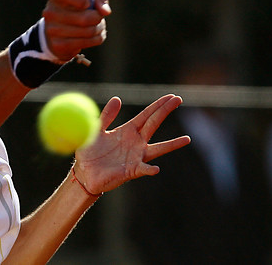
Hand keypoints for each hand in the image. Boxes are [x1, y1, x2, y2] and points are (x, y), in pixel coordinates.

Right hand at [42, 0, 110, 61]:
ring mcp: (52, 30)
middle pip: (83, 19)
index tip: (88, 3)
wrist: (60, 32)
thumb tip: (106, 11)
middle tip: (99, 17)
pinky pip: (86, 42)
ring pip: (88, 32)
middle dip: (97, 18)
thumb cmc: (78, 9)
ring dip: (98, 29)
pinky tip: (93, 36)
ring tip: (98, 26)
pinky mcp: (58, 45)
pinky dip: (96, 39)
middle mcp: (50, 12)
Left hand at [73, 95, 190, 195]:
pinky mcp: (132, 171)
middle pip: (154, 124)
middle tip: (178, 99)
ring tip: (186, 140)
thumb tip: (117, 98)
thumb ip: (106, 116)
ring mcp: (136, 156)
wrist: (85, 174)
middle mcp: (136, 142)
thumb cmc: (89, 152)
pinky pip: (143, 170)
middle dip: (165, 111)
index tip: (171, 96)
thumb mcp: (96, 130)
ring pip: (158, 149)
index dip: (158, 105)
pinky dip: (149, 169)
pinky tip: (155, 169)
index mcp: (127, 130)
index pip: (146, 115)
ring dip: (172, 144)